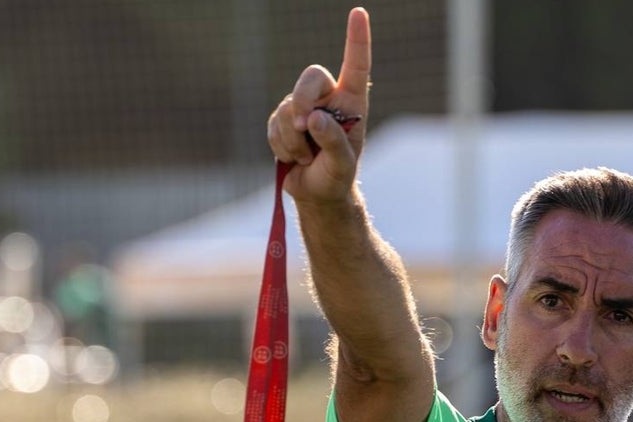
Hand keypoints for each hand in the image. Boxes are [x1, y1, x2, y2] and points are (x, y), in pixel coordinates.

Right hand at [266, 6, 370, 203]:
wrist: (316, 192)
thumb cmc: (336, 177)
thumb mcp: (342, 166)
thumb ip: (334, 143)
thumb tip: (314, 118)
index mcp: (351, 103)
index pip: (355, 66)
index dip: (357, 40)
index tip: (359, 13)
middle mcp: (328, 99)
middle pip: (310, 78)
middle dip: (302, 101)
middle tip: (302, 127)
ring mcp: (303, 107)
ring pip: (287, 107)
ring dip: (293, 139)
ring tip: (306, 158)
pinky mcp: (282, 120)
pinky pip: (273, 126)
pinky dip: (281, 145)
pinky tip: (293, 158)